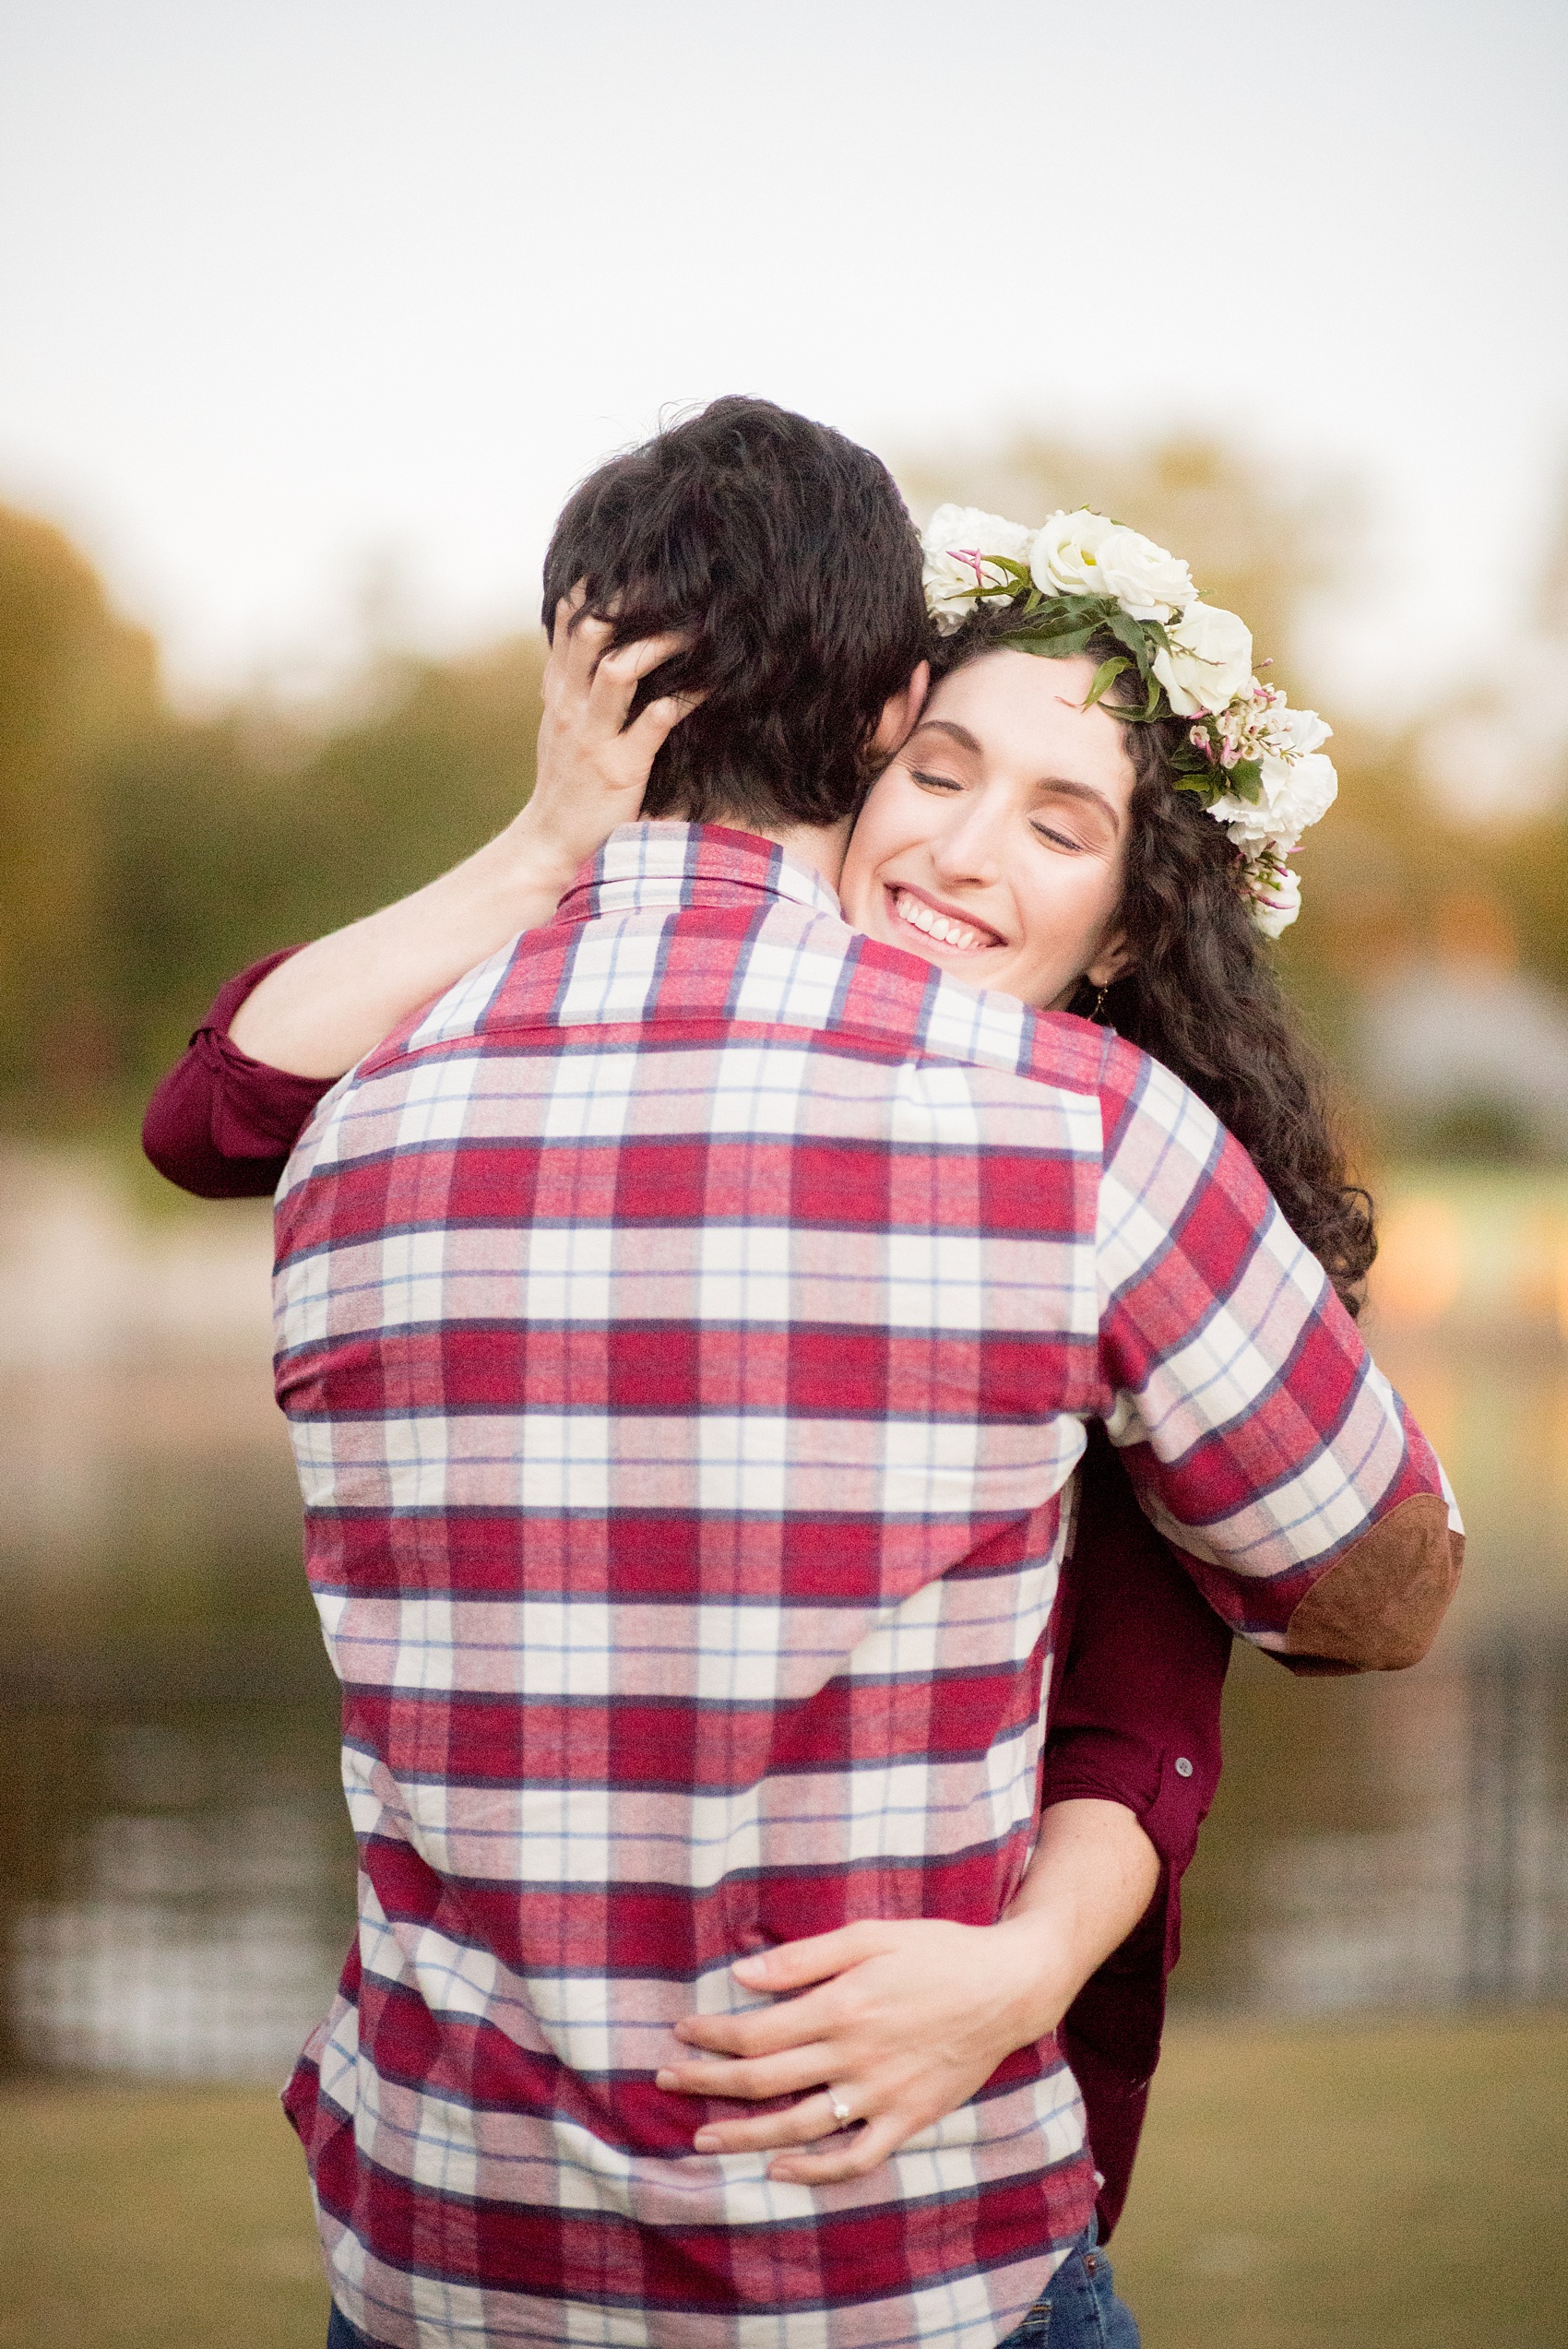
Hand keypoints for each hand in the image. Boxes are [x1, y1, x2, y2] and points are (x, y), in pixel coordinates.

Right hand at [515, 588, 700, 885]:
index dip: (599, 582)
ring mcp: (593, 737)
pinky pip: (655, 721)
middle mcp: (571, 705)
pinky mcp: (621, 768)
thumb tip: (599, 641)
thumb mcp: (563, 725)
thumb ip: (577, 682)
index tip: (634, 558)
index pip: (569, 618)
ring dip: (659, 642)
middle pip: (590, 630)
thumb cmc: (568, 782)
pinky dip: (686, 696)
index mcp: (558, 690)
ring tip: (697, 625)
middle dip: (630, 601)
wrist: (551, 843)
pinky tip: (715, 682)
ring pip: (619, 669)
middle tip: (674, 580)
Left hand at [655, 1915, 1069, 2186]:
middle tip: (668, 2081)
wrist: (1008, 1987)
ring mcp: (882, 2095)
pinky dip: (814, 2171)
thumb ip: (804, 1958)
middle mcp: (855, 2056)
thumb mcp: (870, 1935)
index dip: (711, 2036)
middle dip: (709, 2083)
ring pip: (798, 2128)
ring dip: (744, 2136)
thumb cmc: (936, 1950)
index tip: (681, 2032)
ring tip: (704, 2138)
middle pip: (764, 2081)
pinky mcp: (908, 2119)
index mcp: (842, 2006)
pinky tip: (779, 2170)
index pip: (757, 2033)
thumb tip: (742, 1975)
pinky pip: (854, 2158)